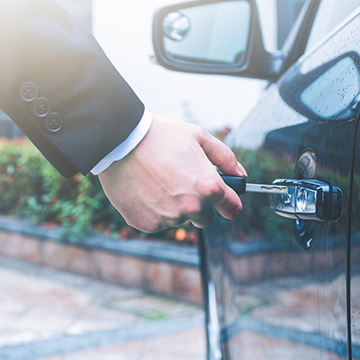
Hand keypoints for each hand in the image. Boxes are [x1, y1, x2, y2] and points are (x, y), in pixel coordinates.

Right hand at [98, 115, 245, 232]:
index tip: (224, 198)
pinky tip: (144, 189)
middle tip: (182, 182)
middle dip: (199, 204)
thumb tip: (240, 174)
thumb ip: (224, 157)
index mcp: (208, 187)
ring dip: (173, 206)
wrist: (119, 142)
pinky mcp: (146, 224)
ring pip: (178, 219)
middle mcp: (190, 208)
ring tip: (157, 180)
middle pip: (204, 219)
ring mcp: (167, 219)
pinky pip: (157, 221)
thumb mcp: (198, 137)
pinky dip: (153, 210)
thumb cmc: (159, 136)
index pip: (233, 210)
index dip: (230, 202)